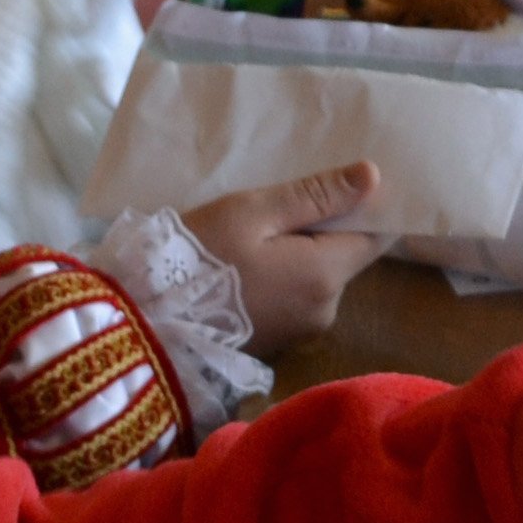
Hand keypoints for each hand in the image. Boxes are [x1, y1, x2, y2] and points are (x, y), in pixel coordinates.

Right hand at [184, 160, 385, 348]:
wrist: (147, 328)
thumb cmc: (197, 259)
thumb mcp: (251, 213)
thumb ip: (314, 196)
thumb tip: (374, 177)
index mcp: (325, 276)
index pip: (375, 238)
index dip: (366, 209)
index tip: (344, 184)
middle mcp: (326, 311)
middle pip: (344, 258)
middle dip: (322, 230)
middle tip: (280, 203)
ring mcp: (301, 333)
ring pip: (316, 279)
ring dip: (298, 255)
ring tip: (257, 232)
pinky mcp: (277, 344)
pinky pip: (293, 299)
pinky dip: (281, 279)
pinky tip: (247, 264)